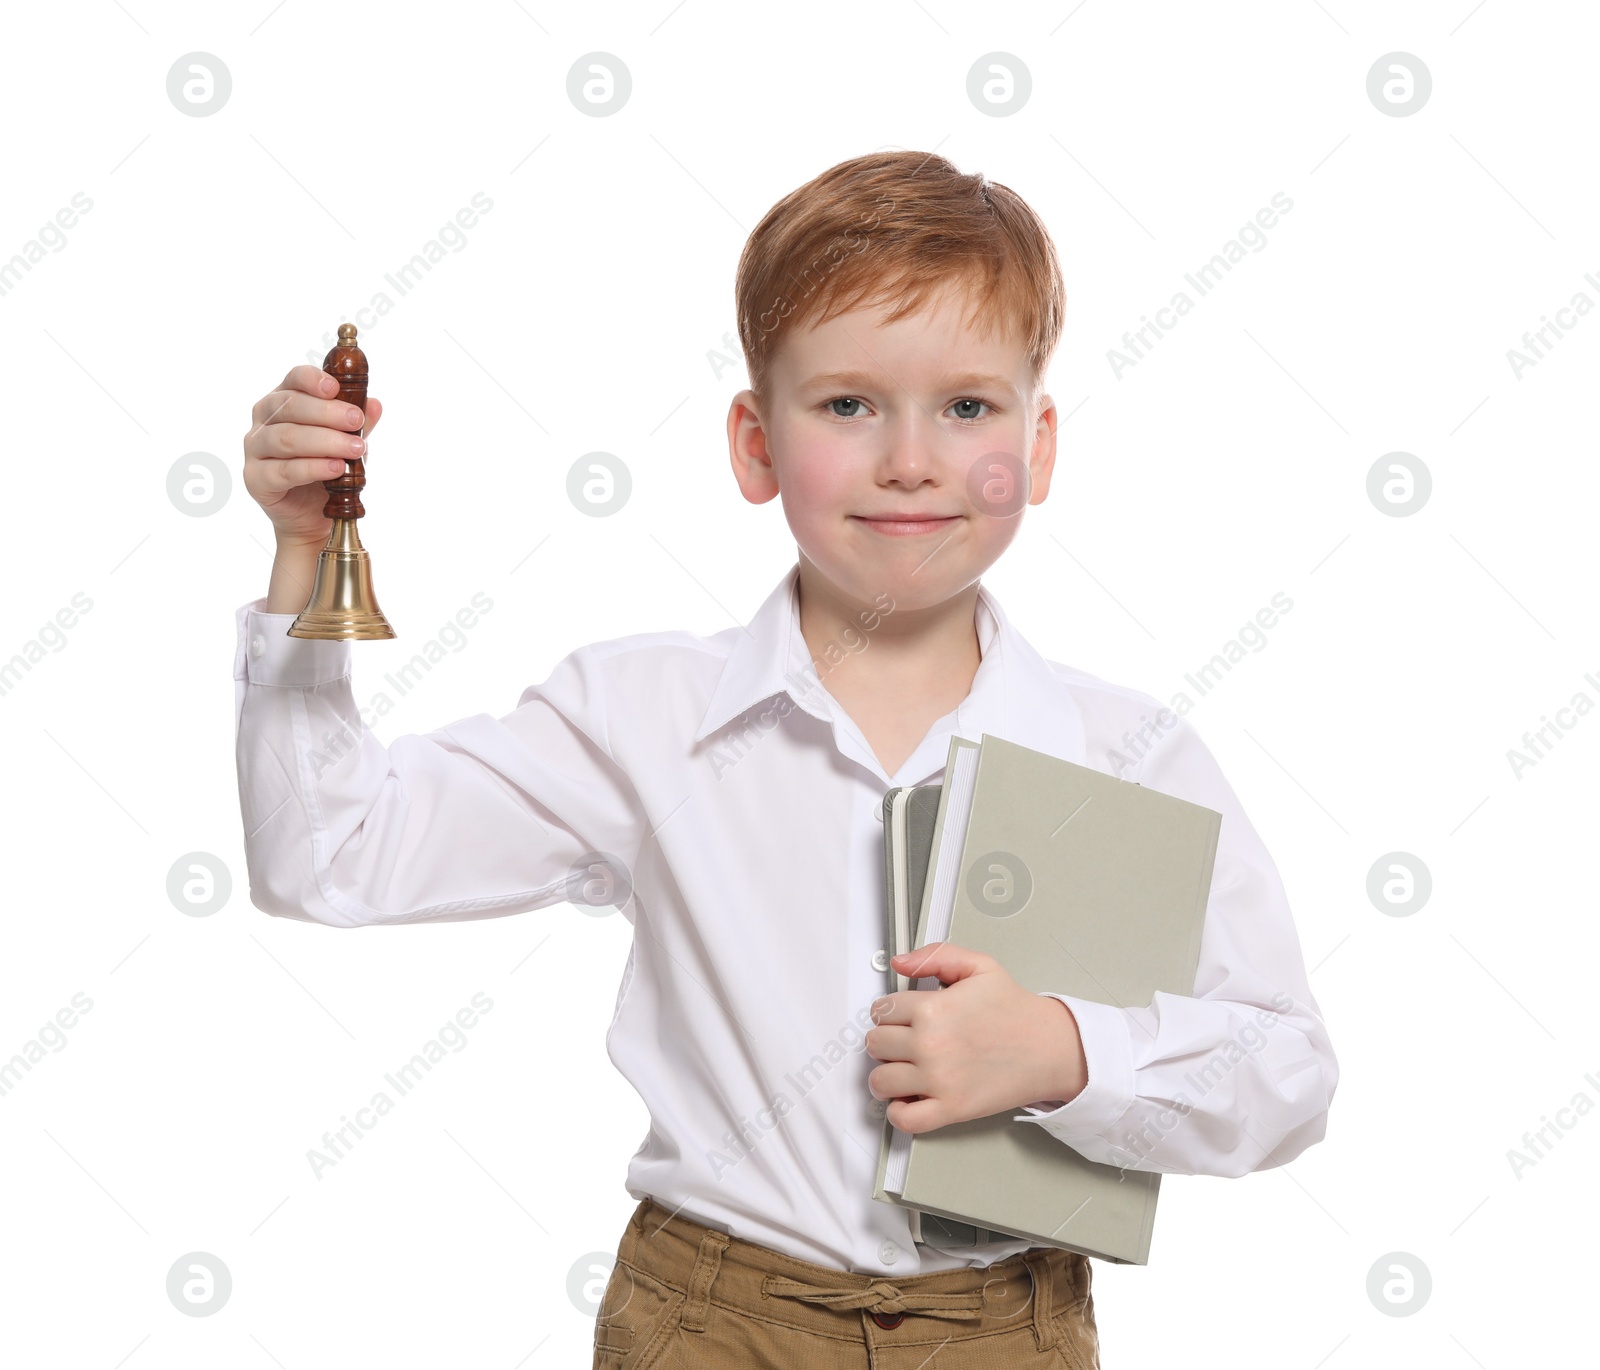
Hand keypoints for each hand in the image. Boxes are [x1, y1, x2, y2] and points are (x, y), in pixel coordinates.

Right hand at [242, 364, 383, 546]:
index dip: (312, 380)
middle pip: (289, 407)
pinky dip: (313, 468)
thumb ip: (358, 423)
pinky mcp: (256, 479)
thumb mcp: (347, 441)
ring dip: (325, 441)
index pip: (293, 380)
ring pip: (286, 438)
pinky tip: (335, 468)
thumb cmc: (326, 469)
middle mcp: (263, 421)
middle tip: (356, 421)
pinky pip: (284, 471)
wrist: (314, 515)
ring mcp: (255, 450)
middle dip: (327, 412)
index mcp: (283, 402)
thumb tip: (374, 404)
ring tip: (354, 448)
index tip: (335, 387)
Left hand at [865, 941, 1086, 1134]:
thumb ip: (936, 956)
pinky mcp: (951, 1108)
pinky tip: (908, 1099)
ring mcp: (939, 1079)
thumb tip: (901, 963)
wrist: (1049, 1048)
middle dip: (886, 1040)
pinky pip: (904, 1119)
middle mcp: (931, 1045)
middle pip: (876, 1044)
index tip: (899, 1017)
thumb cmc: (1016, 1012)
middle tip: (902, 1041)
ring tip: (901, 1069)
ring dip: (885, 1075)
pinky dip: (899, 1112)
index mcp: (933, 1009)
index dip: (888, 1012)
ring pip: (880, 1081)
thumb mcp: (978, 966)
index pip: (881, 1011)